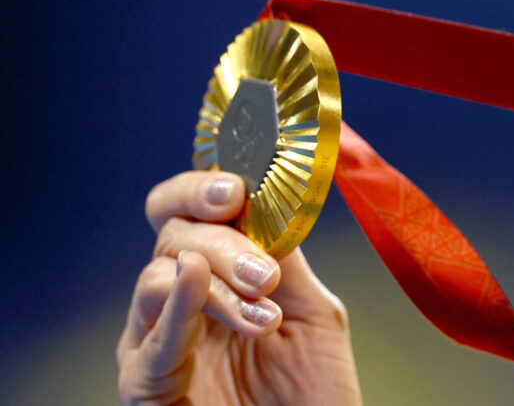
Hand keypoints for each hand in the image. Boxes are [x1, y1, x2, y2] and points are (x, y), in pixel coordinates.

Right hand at [116, 171, 361, 404]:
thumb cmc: (313, 393)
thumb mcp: (310, 310)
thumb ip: (285, 255)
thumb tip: (265, 193)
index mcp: (218, 274)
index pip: (190, 211)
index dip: (204, 187)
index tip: (238, 184)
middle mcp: (179, 301)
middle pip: (174, 237)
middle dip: (221, 240)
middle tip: (264, 270)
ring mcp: (157, 343)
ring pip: (158, 279)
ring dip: (215, 281)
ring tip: (263, 306)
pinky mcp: (145, 389)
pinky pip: (150, 345)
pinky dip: (173, 310)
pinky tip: (190, 284)